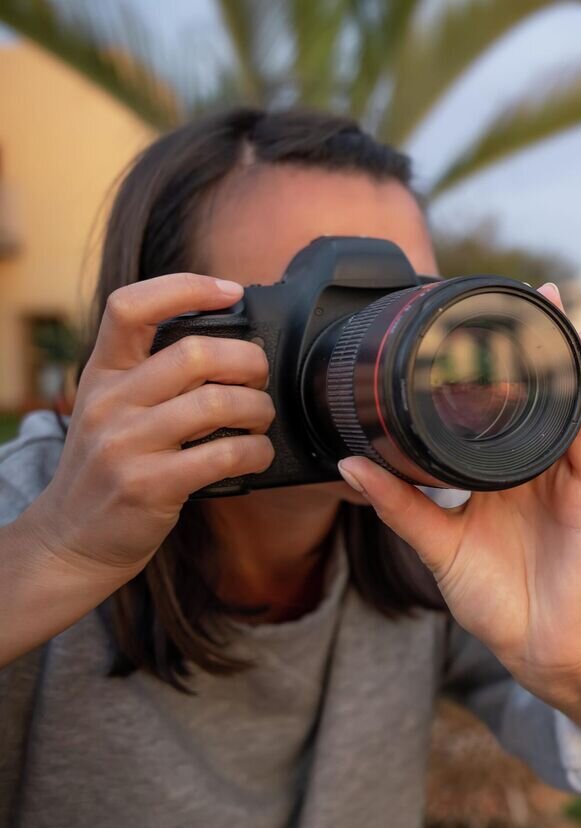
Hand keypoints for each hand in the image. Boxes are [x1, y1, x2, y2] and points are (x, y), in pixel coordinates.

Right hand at [26, 274, 275, 585]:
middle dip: (248, 361)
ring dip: (258, 409)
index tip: (231, 292)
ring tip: (260, 420)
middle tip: (260, 378)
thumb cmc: (111, 467)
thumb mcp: (112, 409)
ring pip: (217, 403)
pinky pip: (224, 455)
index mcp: (102, 373)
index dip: (185, 288)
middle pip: (194, 354)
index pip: (130, 307)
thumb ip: (154, 376)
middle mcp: (108, 402)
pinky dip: (256, 451)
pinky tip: (257, 454)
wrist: (71, 538)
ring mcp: (125, 445)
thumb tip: (232, 343)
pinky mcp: (149, 486)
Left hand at [337, 284, 580, 700]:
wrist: (538, 647)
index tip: (461, 324)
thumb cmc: (493, 600)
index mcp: (498, 475)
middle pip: (533, 394)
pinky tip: (575, 358)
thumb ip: (400, 505)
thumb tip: (351, 465)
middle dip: (527, 343)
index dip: (482, 368)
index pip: (492, 410)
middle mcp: (535, 467)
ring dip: (560, 352)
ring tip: (549, 302)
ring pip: (565, 402)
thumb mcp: (438, 545)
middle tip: (511, 290)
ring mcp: (566, 476)